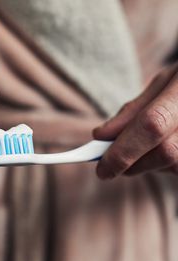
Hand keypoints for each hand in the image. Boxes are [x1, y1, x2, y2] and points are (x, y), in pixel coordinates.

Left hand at [93, 63, 177, 178]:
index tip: (102, 169)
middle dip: (133, 164)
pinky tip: (163, 151)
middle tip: (111, 166)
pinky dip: (168, 166)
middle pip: (167, 153)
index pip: (152, 125)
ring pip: (177, 165)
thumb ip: (133, 109)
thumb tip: (101, 136)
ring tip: (142, 150)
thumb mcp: (165, 81)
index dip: (124, 150)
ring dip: (150, 165)